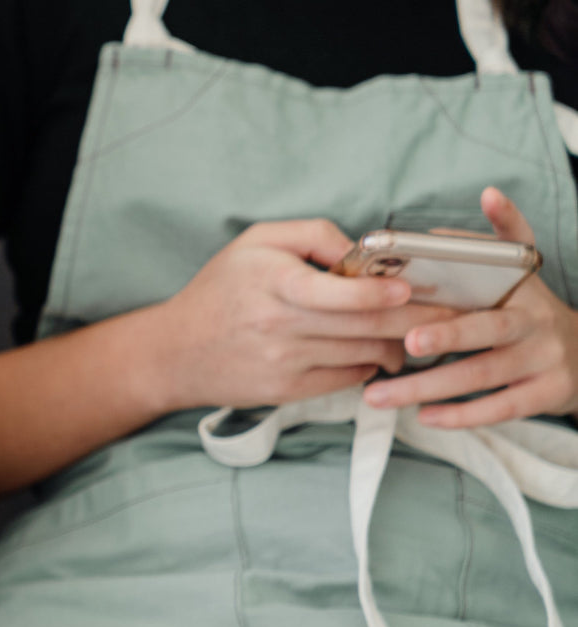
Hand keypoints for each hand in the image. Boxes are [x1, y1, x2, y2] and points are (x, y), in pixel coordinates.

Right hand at [159, 220, 454, 409]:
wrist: (175, 352)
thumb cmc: (220, 289)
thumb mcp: (255, 242)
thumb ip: (313, 236)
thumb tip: (364, 251)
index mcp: (273, 282)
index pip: (339, 292)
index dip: (382, 294)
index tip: (410, 290)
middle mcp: (279, 325)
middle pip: (366, 327)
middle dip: (417, 322)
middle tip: (450, 315)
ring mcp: (285, 362)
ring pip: (364, 355)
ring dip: (398, 345)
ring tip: (414, 333)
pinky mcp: (288, 391)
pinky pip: (349, 379)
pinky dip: (369, 365)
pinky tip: (373, 352)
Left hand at [363, 188, 577, 427]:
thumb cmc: (526, 313)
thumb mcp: (516, 276)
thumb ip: (487, 247)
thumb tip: (461, 213)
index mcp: (521, 288)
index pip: (506, 258)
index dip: (490, 238)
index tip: (457, 225)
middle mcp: (535, 322)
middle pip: (488, 328)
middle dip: (448, 335)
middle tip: (408, 341)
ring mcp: (543, 360)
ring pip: (481, 374)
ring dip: (426, 386)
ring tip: (378, 395)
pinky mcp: (545, 394)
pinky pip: (498, 408)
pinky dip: (459, 415)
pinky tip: (423, 417)